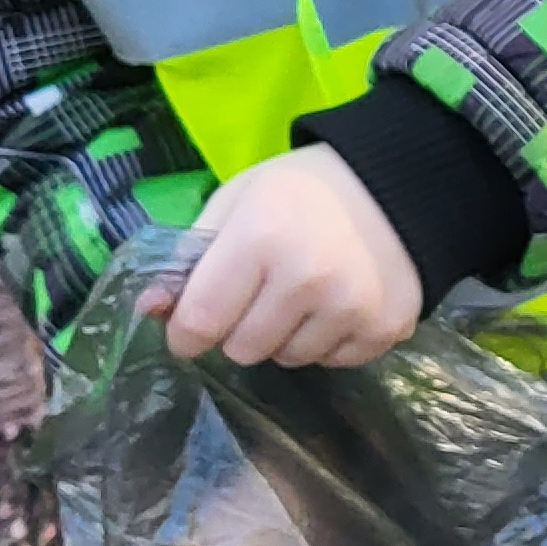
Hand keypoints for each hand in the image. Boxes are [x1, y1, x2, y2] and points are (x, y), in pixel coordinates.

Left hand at [157, 145, 424, 367]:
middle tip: (261, 293)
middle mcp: (306, 279)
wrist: (397, 183)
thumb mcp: (237, 202)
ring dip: (285, 336)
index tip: (190, 327)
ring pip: (287, 359)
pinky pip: (331, 362)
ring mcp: (351, 308)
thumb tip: (149, 309)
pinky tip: (338, 302)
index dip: (186, 332)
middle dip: (240, 329)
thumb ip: (190, 256)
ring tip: (304, 294)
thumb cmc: (302, 190)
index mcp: (259, 239)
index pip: (200, 321)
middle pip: (242, 349)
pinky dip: (326, 340)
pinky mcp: (385, 329)